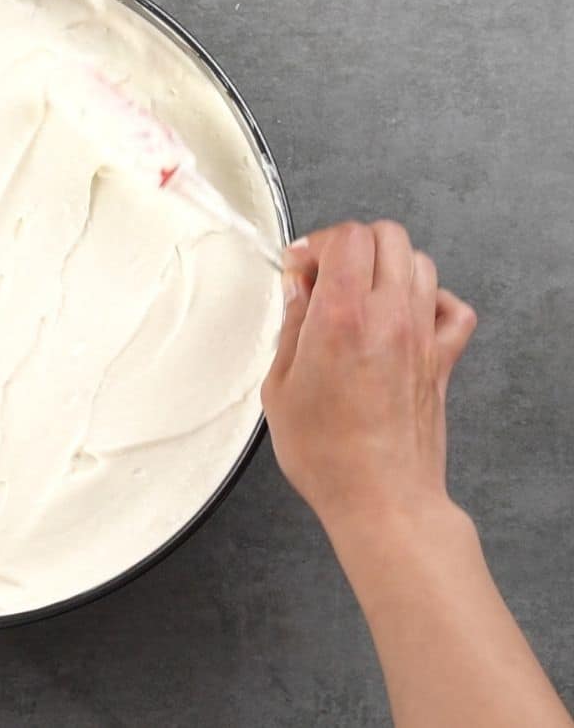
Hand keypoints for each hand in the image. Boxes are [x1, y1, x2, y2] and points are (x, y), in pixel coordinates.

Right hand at [261, 221, 477, 531]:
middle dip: (351, 245)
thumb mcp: (280, 387)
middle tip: (324, 276)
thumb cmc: (326, 453)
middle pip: (386, 236)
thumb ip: (291, 327)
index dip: (317, 243)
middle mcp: (389, 315)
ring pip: (420, 262)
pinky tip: (405, 317)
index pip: (346, 237)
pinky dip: (432, 299)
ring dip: (387, 267)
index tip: (298, 268)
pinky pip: (454, 307)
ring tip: (360, 295)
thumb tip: (297, 290)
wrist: (380, 497)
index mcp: (342, 316)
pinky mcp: (443, 359)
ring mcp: (422, 334)